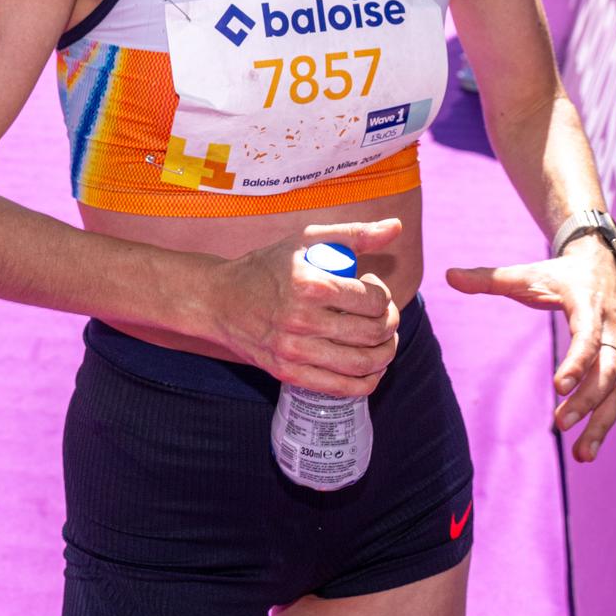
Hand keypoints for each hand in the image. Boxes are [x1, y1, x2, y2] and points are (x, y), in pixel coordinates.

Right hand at [205, 218, 406, 396]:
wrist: (219, 301)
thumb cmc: (266, 267)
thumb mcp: (306, 240)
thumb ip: (353, 233)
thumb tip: (396, 227)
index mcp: (310, 285)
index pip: (373, 301)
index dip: (384, 295)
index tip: (372, 288)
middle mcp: (302, 321)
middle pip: (372, 333)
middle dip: (390, 324)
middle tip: (383, 315)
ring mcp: (294, 352)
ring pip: (362, 364)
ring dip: (385, 353)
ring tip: (382, 340)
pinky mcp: (288, 374)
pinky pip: (341, 388)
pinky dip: (366, 382)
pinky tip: (371, 369)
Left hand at [446, 239, 615, 462]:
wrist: (602, 264)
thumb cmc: (559, 274)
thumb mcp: (527, 273)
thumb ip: (489, 278)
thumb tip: (448, 275)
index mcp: (588, 306)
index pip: (588, 337)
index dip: (577, 362)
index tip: (559, 387)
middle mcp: (610, 329)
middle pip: (608, 370)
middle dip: (587, 400)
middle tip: (560, 424)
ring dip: (601, 424)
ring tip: (581, 455)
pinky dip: (603, 424)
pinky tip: (585, 450)